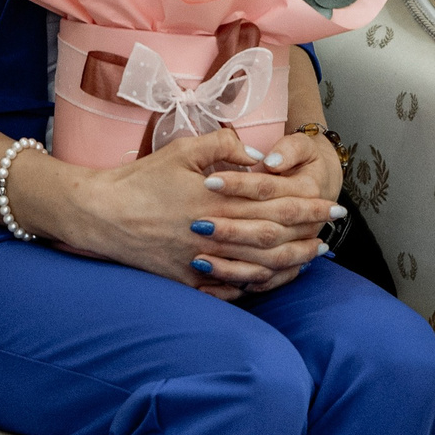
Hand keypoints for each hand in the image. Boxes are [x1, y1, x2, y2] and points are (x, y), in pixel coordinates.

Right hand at [44, 130, 337, 299]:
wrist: (101, 215)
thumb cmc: (140, 178)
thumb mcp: (181, 149)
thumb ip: (224, 145)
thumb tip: (259, 154)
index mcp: (216, 199)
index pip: (275, 204)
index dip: (307, 205)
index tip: (331, 205)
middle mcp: (214, 233)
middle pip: (273, 238)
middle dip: (308, 234)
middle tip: (333, 231)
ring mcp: (201, 262)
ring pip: (258, 267)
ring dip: (290, 261)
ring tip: (312, 255)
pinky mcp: (188, 281)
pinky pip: (230, 289)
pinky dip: (256, 284)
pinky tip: (271, 277)